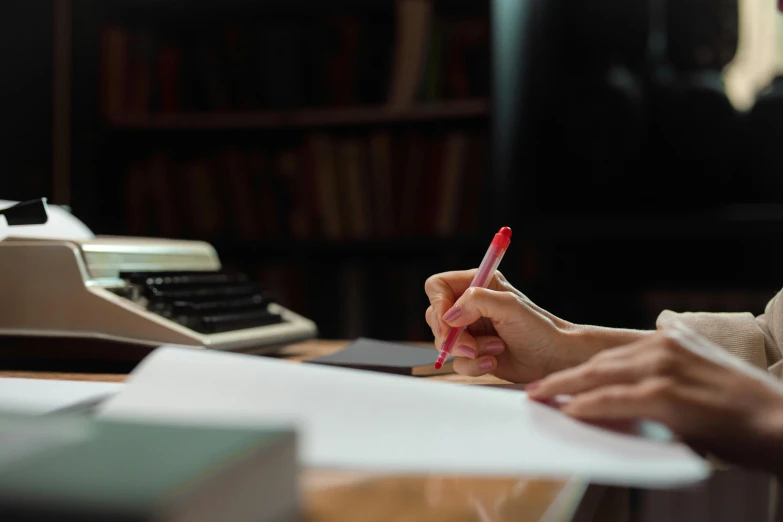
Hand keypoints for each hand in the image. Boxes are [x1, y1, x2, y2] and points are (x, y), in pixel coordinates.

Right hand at [424, 269, 642, 382]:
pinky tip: (494, 361)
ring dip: (469, 351)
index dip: (438, 304)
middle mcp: (470, 305)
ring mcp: (470, 330)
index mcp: (478, 284)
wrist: (554, 358)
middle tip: (471, 345)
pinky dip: (474, 365)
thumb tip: (450, 315)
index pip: (438, 287)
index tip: (448, 324)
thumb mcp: (510, 307)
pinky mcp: (474, 352)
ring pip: (445, 342)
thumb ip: (477, 301)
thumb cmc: (539, 328)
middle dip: (451, 335)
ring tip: (496, 349)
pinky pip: (457, 361)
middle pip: (436, 316)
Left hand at [527, 325, 782, 473]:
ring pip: (599, 376)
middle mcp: (663, 345)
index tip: (559, 380)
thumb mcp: (703, 375)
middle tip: (537, 391)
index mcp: (671, 340)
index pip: (614, 354)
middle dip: (565, 378)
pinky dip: (587, 405)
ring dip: (564, 390)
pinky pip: (613, 400)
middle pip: (599, 361)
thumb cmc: (746, 409)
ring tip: (541, 400)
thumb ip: (671, 372)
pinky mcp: (664, 394)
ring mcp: (663, 368)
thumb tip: (640, 387)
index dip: (583, 369)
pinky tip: (568, 411)